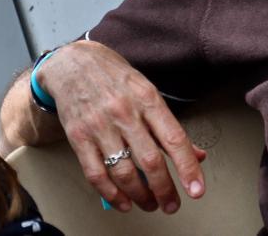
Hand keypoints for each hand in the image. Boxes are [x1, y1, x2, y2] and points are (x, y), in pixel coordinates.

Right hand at [37, 40, 205, 213]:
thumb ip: (168, 125)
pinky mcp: (78, 137)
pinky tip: (123, 201)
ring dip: (140, 196)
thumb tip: (197, 155)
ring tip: (149, 203)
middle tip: (171, 205)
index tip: (196, 190)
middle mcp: (124, 112)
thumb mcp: (146, 91)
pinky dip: (111, 194)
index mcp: (146, 98)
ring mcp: (99, 125)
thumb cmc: (112, 76)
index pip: (174, 139)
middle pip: (150, 161)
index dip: (188, 168)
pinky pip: (96, 174)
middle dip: (164, 190)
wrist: (71, 62)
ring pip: (124, 172)